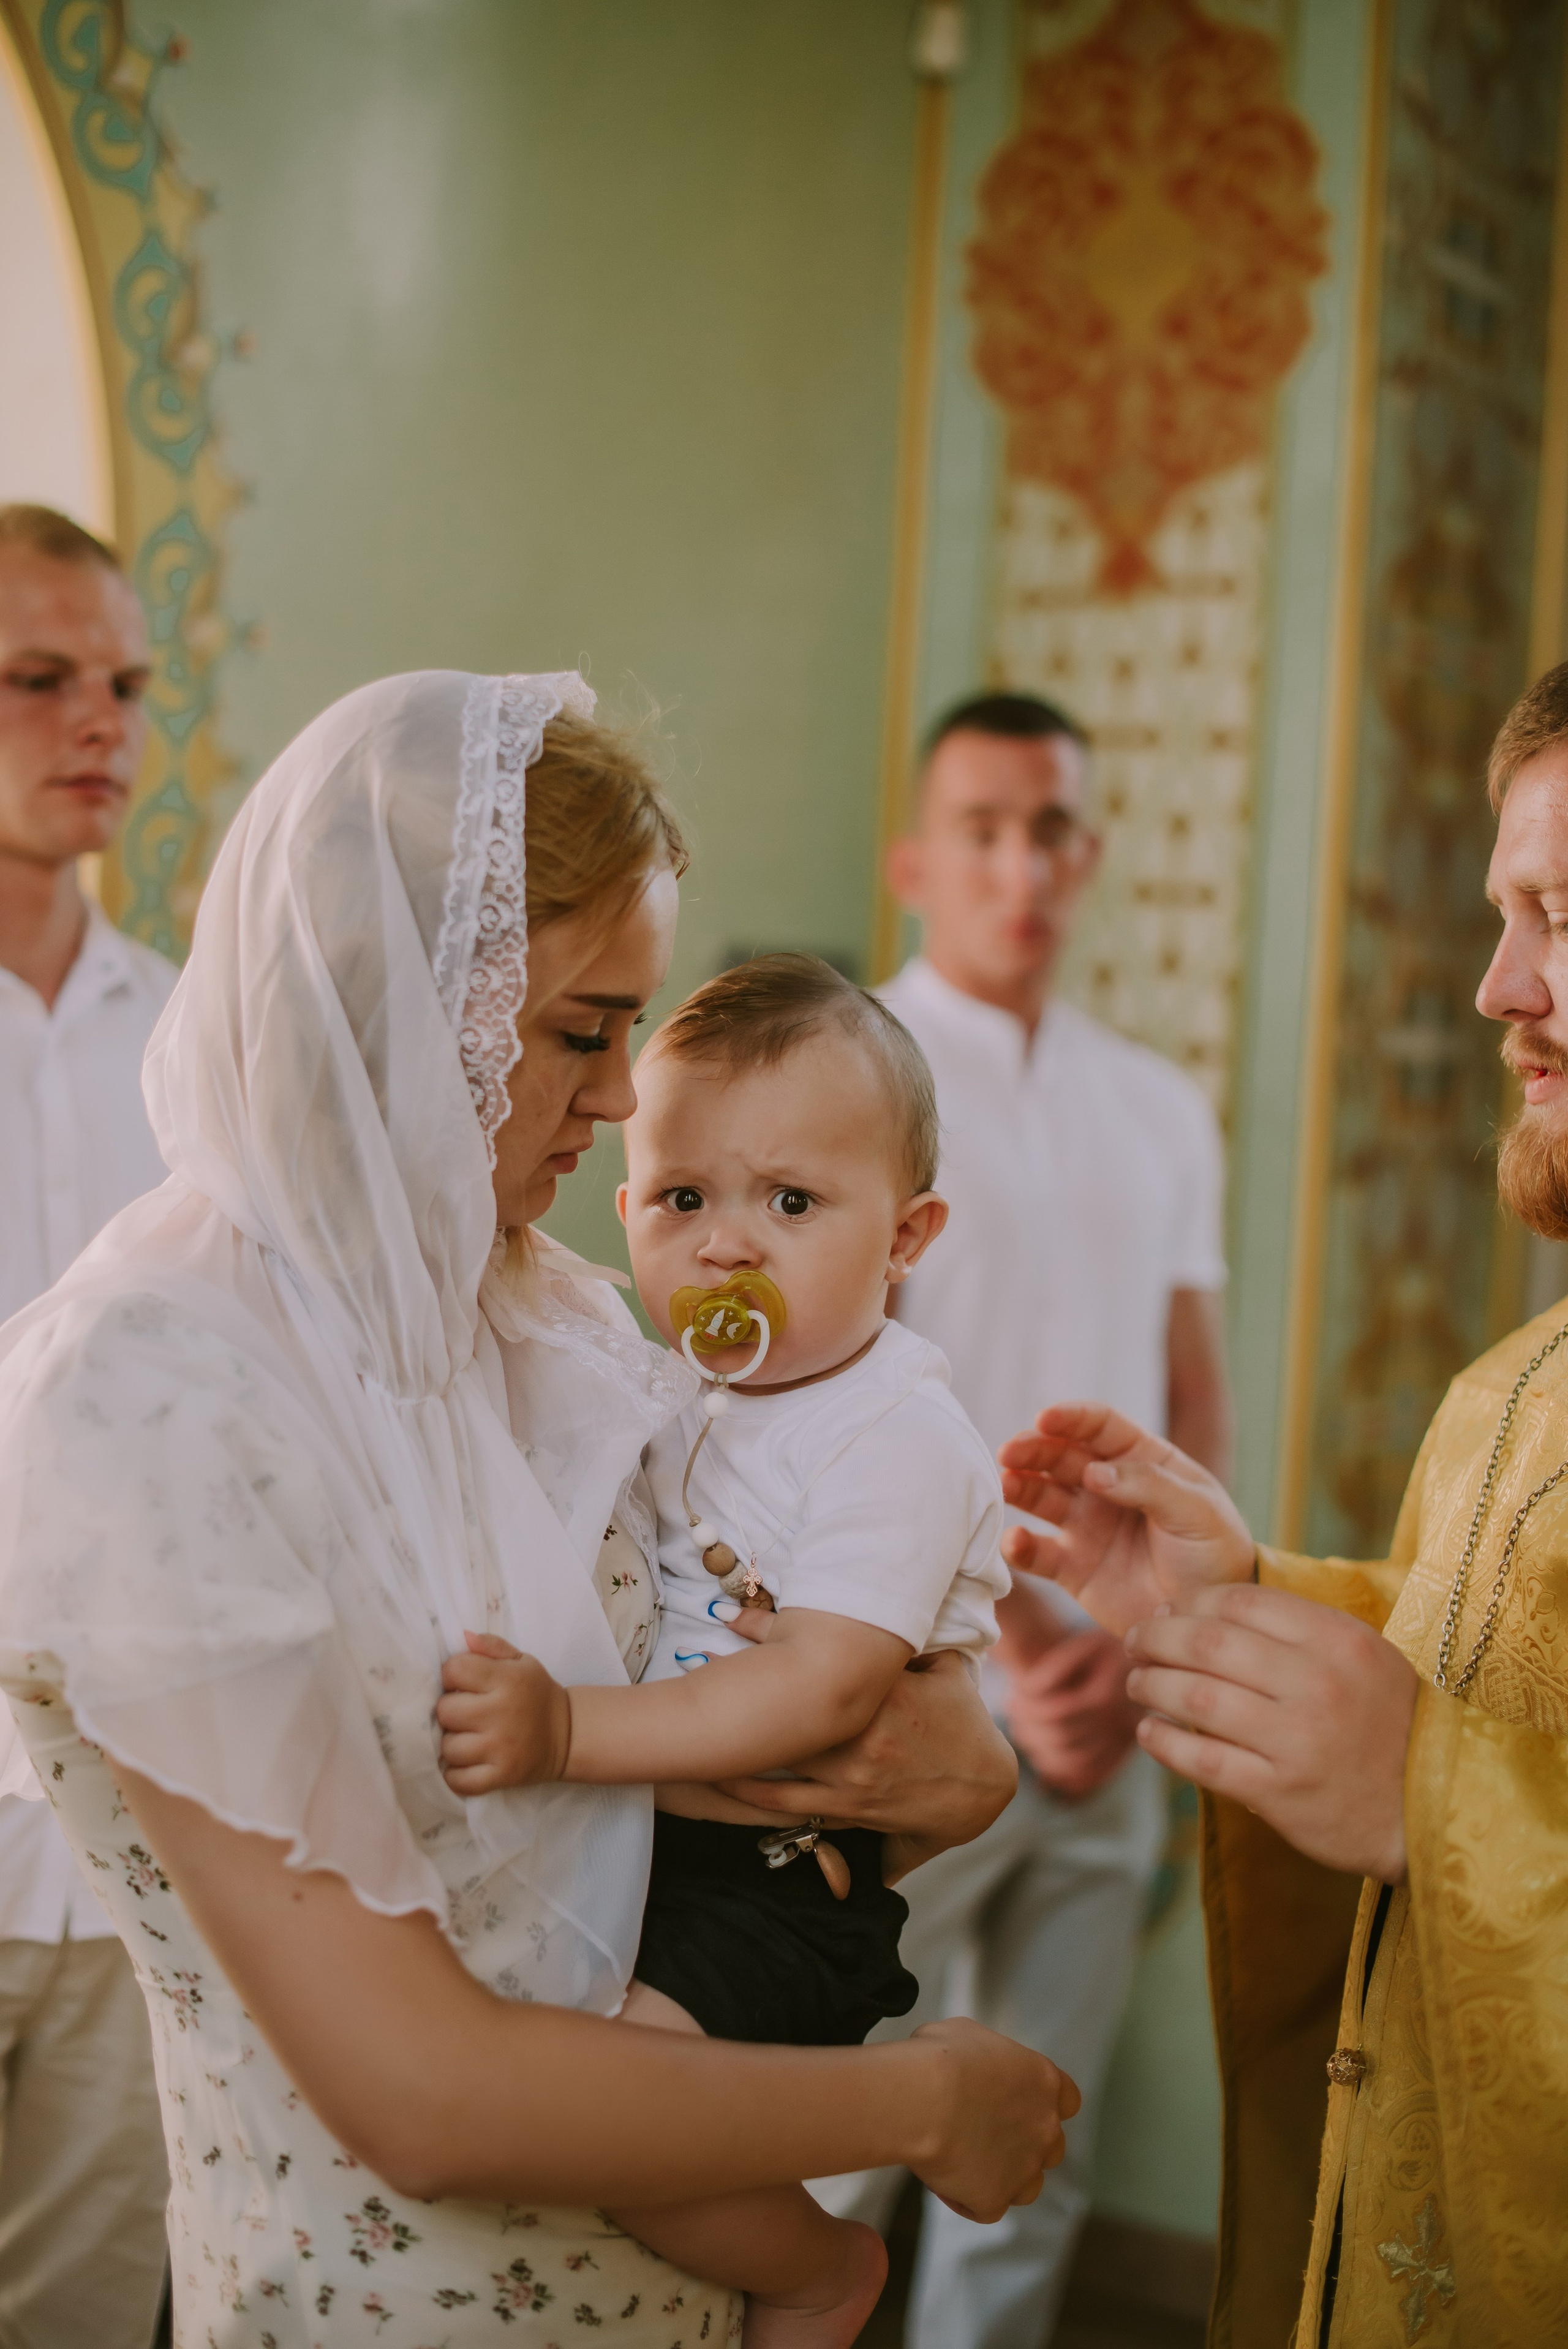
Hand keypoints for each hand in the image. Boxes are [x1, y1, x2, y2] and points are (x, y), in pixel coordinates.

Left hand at [437, 1633, 571, 1794]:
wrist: (567, 1735)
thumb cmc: (535, 1694)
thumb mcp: (521, 1661)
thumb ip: (491, 1647)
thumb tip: (463, 1637)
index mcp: (507, 1680)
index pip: (455, 1670)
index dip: (452, 1674)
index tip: (462, 1682)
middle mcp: (502, 1713)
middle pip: (445, 1711)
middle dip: (450, 1710)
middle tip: (465, 1712)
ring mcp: (500, 1749)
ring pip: (448, 1747)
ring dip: (453, 1743)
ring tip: (467, 1736)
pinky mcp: (501, 1776)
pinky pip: (458, 1780)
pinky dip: (455, 1774)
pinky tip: (466, 1761)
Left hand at [714, 1648, 1017, 1854]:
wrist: (983, 1790)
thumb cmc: (963, 1722)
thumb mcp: (945, 1669)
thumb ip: (913, 1640)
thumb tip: (886, 1597)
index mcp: (886, 1695)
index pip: (820, 1659)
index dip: (771, 1636)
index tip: (729, 1618)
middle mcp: (863, 1737)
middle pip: (788, 1711)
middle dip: (741, 1691)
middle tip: (692, 1669)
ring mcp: (851, 1778)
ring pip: (779, 1761)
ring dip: (734, 1745)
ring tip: (692, 1725)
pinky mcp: (847, 1810)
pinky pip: (788, 1804)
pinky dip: (751, 1793)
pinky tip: (719, 1779)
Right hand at [904, 2017, 1079, 2220]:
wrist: (922, 2098)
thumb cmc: (940, 2058)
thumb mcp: (969, 2036)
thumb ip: (988, 2058)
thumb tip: (974, 2066)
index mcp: (1044, 2082)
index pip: (1068, 2100)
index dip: (1044, 2105)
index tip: (1019, 2104)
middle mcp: (1045, 2128)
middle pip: (1050, 2147)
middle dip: (1024, 2145)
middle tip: (983, 2134)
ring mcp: (1024, 2169)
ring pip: (1026, 2186)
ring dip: (1003, 2178)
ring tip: (964, 2162)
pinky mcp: (996, 2200)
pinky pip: (986, 2208)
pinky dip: (966, 2198)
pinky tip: (941, 2179)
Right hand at [998, 1403, 1254, 1634]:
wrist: (1210, 1619)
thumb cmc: (1215, 1553)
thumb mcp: (1197, 1511)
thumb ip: (1148, 1485)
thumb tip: (1093, 1472)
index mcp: (1141, 1461)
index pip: (1100, 1427)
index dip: (1072, 1418)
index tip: (1045, 1419)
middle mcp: (1106, 1488)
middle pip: (1061, 1457)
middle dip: (1033, 1450)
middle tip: (1010, 1452)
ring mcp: (1086, 1526)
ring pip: (1041, 1497)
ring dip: (1019, 1488)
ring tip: (1003, 1487)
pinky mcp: (1072, 1568)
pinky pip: (1037, 1553)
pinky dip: (1019, 1546)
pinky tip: (1013, 1541)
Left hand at [1005, 1630, 1142, 1799]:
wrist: (1143, 1663)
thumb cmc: (1107, 1648)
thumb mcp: (1086, 1644)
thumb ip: (1057, 1664)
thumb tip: (1027, 1690)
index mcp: (1110, 1695)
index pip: (1058, 1712)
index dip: (1028, 1706)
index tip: (1012, 1695)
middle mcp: (1121, 1725)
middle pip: (1061, 1739)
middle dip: (1029, 1726)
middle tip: (1011, 1710)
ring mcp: (1124, 1745)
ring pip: (1072, 1763)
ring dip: (1040, 1749)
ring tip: (1021, 1729)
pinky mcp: (1123, 1756)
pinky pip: (1088, 1777)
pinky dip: (1061, 1772)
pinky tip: (1042, 1754)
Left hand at [1124, 1583, 1416, 1880]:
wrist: (1428, 1810)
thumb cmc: (1387, 1724)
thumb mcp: (1363, 1658)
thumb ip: (1300, 1630)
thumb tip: (1213, 1609)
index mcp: (1337, 1641)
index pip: (1241, 1601)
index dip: (1191, 1601)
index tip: (1169, 1609)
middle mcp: (1316, 1684)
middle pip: (1207, 1643)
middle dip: (1157, 1637)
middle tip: (1135, 1640)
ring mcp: (1296, 1740)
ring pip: (1196, 1697)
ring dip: (1151, 1685)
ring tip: (1136, 1682)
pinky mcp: (1279, 1792)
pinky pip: (1202, 1759)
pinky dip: (1164, 1742)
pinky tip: (1149, 1732)